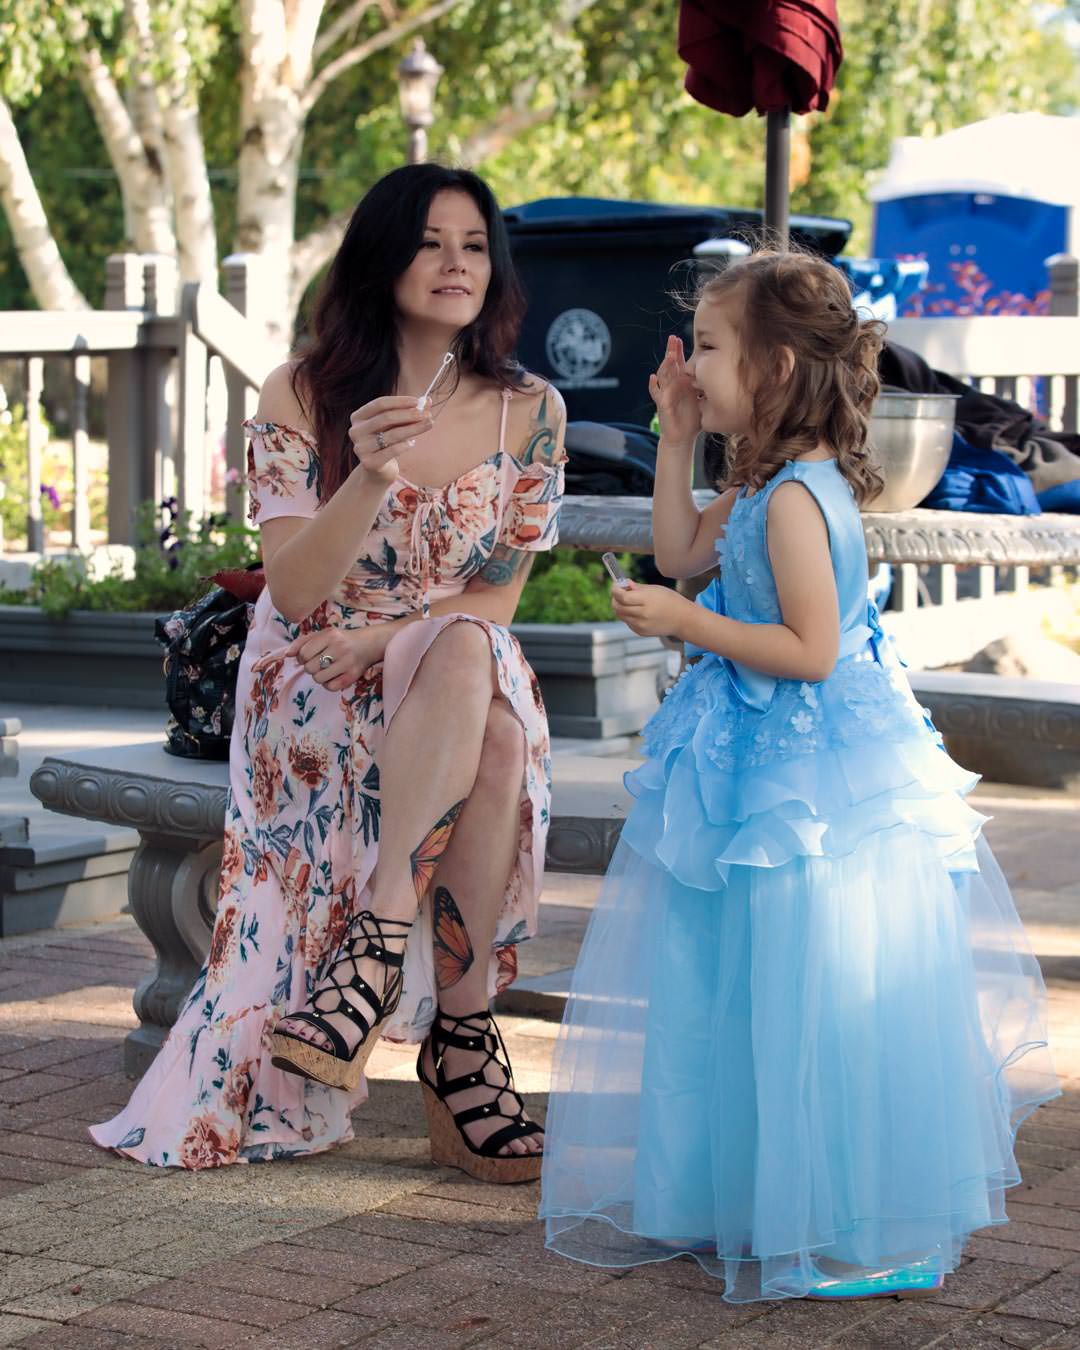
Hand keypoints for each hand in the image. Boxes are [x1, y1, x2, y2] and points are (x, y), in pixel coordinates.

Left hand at [251, 625, 386, 691]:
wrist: (367, 644)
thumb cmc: (340, 640)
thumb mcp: (322, 635)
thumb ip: (302, 642)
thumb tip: (287, 655)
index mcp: (329, 635)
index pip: (303, 653)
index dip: (302, 658)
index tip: (308, 656)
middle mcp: (339, 648)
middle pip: (309, 668)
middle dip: (311, 667)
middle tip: (319, 663)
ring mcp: (346, 662)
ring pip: (318, 678)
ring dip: (319, 676)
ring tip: (327, 669)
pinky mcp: (352, 676)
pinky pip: (330, 687)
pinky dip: (328, 684)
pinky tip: (334, 677)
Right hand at [349, 395, 433, 485]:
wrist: (378, 472)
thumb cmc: (387, 444)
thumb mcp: (396, 426)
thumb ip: (410, 412)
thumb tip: (428, 400)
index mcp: (358, 417)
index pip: (380, 404)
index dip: (400, 401)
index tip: (418, 401)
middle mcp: (355, 431)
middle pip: (386, 418)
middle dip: (409, 415)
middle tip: (427, 415)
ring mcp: (361, 448)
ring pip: (392, 434)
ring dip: (413, 429)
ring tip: (428, 425)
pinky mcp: (369, 463)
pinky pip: (392, 451)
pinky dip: (404, 445)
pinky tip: (413, 443)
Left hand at [611, 580, 694, 639]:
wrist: (683, 619)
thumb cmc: (670, 600)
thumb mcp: (655, 589)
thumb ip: (637, 588)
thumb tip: (623, 585)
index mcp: (646, 600)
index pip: (622, 596)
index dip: (615, 590)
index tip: (616, 586)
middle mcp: (642, 614)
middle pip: (618, 607)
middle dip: (615, 598)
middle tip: (619, 593)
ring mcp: (641, 625)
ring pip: (620, 615)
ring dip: (620, 607)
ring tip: (629, 601)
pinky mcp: (641, 632)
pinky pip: (627, 622)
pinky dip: (628, 615)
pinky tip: (637, 611)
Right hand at [649, 335, 700, 451]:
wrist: (682, 438)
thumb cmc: (692, 420)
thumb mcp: (703, 401)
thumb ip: (707, 390)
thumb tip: (724, 378)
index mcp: (683, 384)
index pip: (680, 364)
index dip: (679, 351)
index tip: (681, 338)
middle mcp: (673, 386)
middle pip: (670, 365)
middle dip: (671, 352)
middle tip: (673, 339)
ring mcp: (666, 395)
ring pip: (664, 377)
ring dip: (665, 366)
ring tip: (669, 356)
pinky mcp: (663, 406)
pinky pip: (656, 394)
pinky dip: (653, 386)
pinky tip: (652, 378)